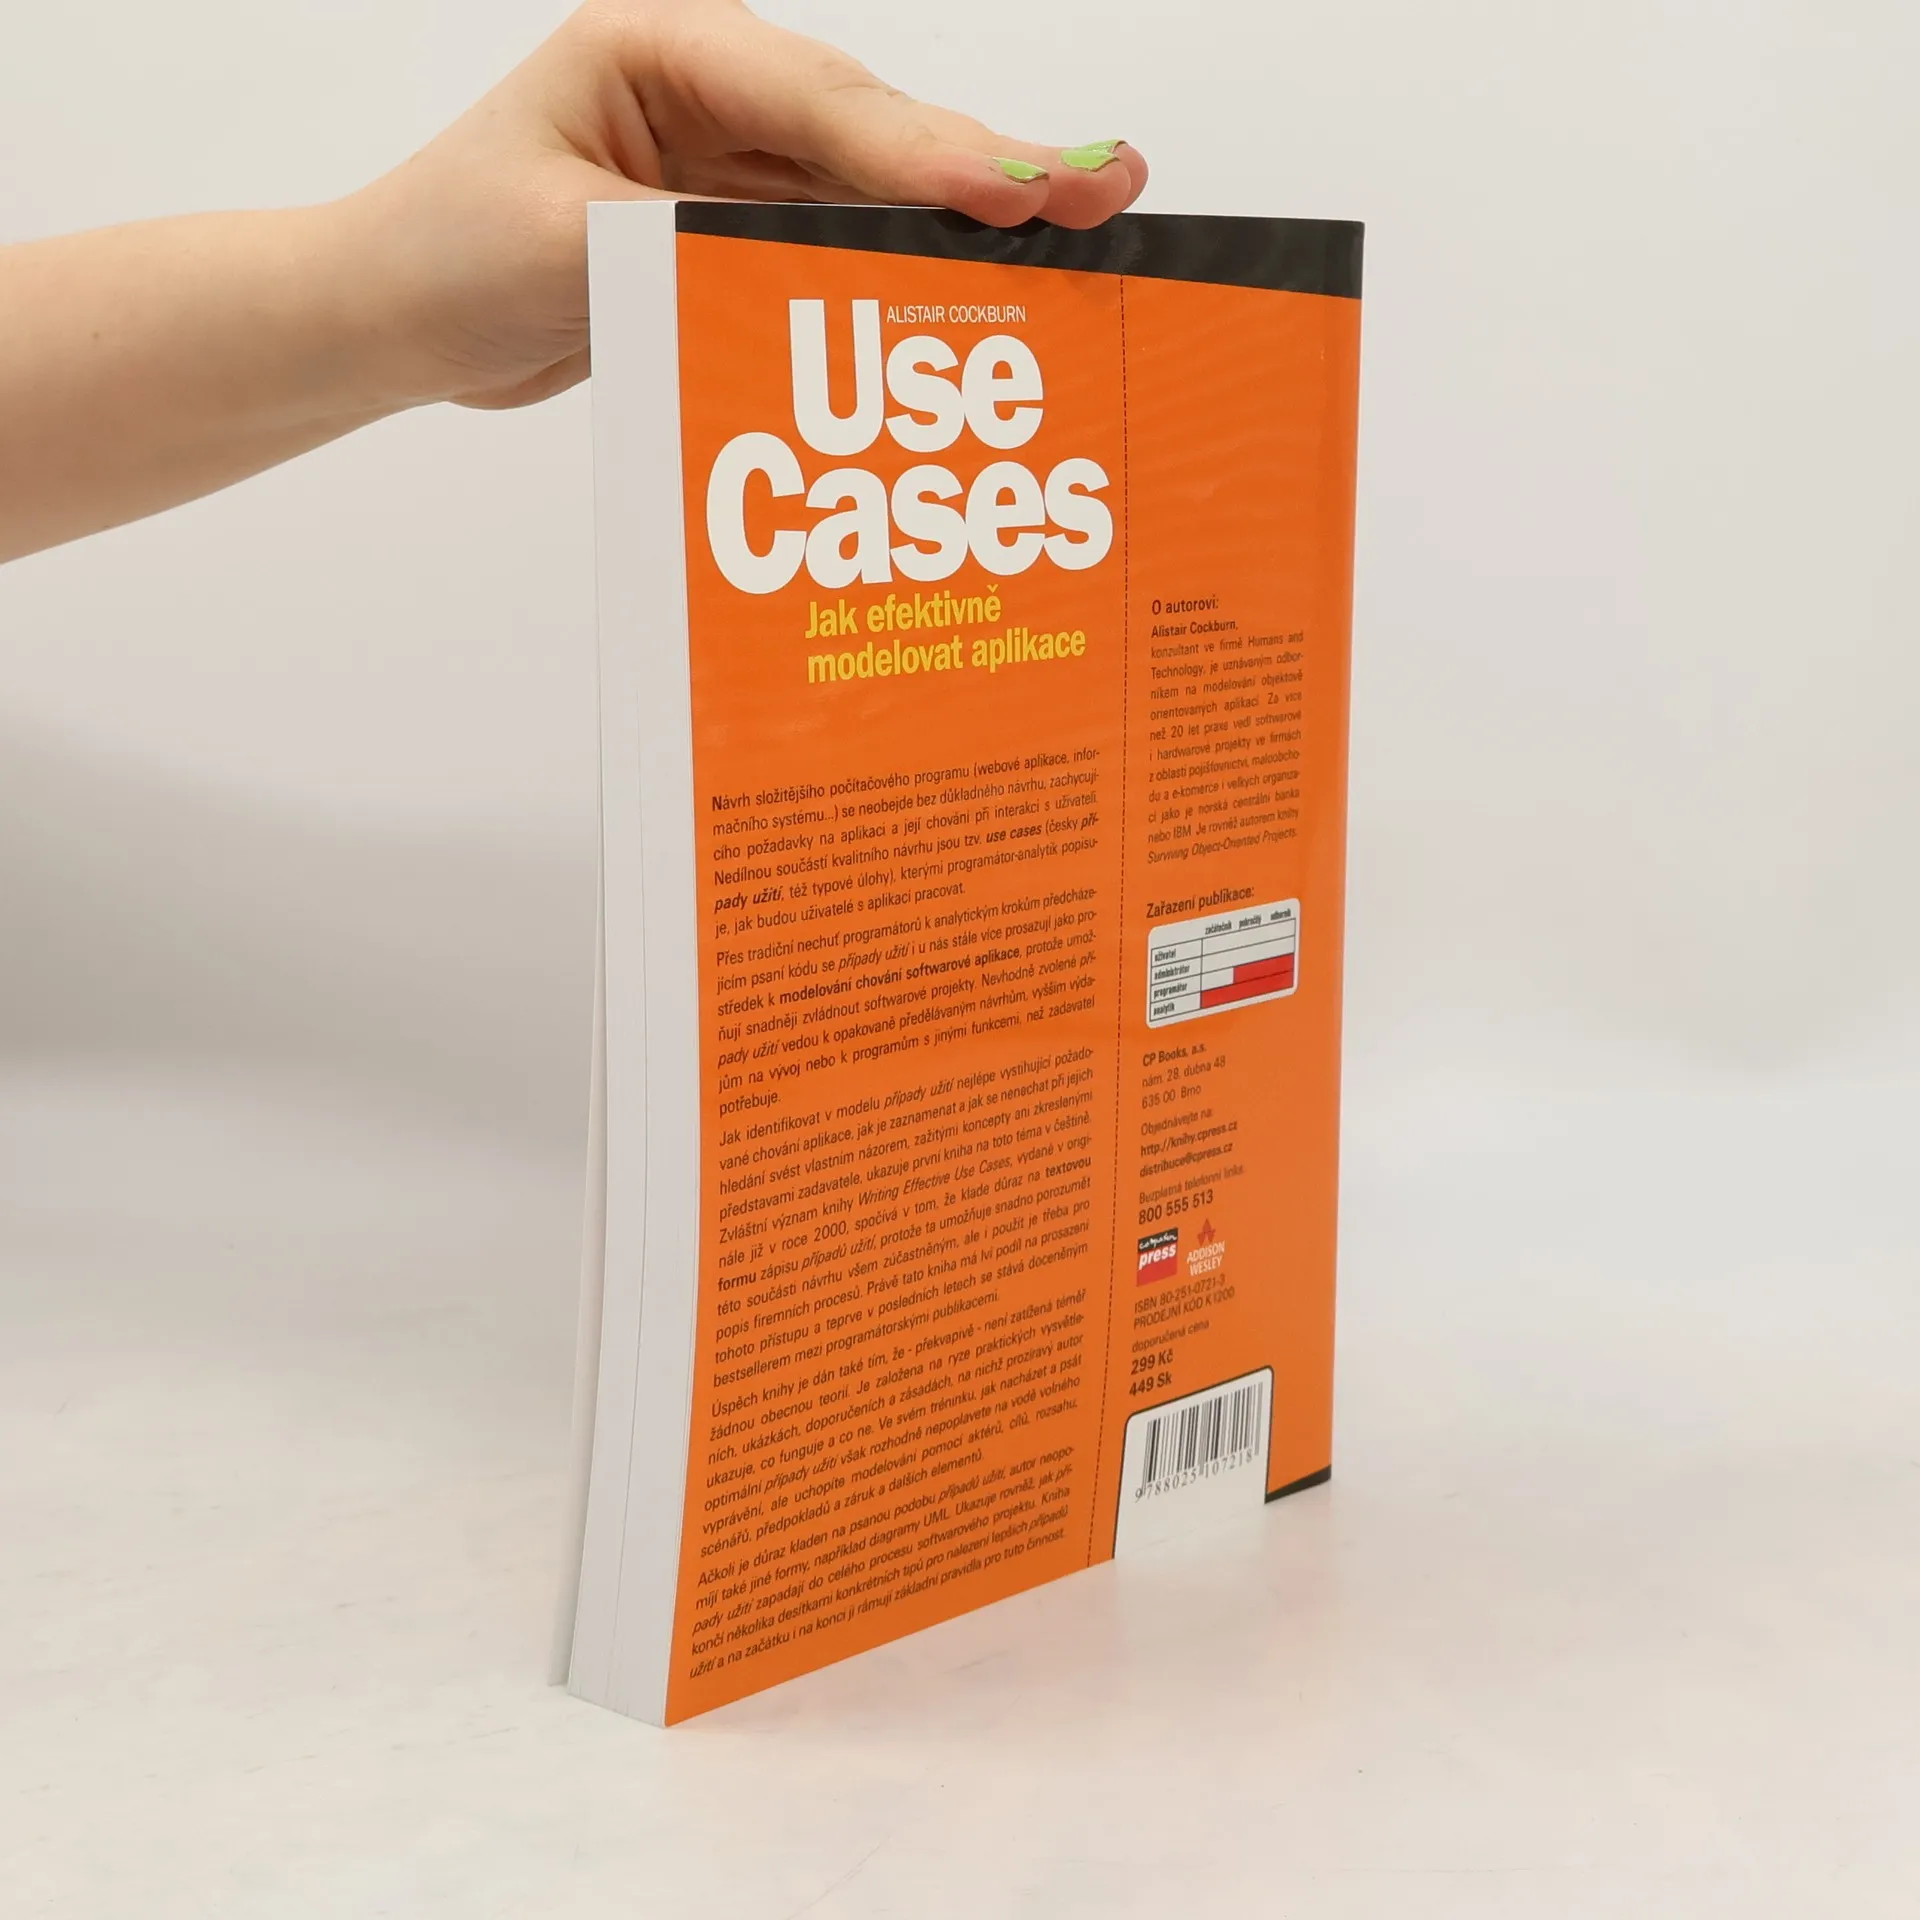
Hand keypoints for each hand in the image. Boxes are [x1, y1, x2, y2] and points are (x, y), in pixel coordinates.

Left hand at [342, 0, 1148, 410]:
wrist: (400, 317)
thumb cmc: (446, 257)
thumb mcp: (561, 251)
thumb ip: (694, 251)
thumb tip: (831, 270)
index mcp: (658, 47)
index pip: (812, 101)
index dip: (917, 152)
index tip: (1006, 191)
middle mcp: (713, 88)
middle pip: (872, 128)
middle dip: (984, 165)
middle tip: (1104, 184)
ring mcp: (736, 156)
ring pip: (878, 184)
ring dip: (975, 212)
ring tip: (1088, 217)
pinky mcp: (742, 225)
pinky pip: (846, 243)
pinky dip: (915, 265)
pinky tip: (997, 277)